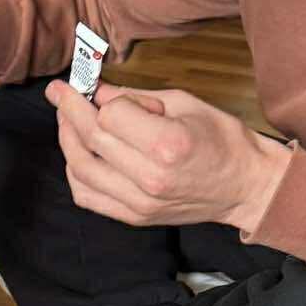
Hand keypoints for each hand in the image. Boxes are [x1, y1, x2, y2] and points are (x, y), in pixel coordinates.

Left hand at [45, 81, 289, 231]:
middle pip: (91, 141)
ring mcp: (139, 203)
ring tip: (66, 120)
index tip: (101, 89)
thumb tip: (98, 92)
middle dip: (69, 111)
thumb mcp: (185, 104)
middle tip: (59, 92)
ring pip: (80, 170)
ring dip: (67, 141)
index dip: (103, 99)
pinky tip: (78, 154)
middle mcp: (149, 178)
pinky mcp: (134, 217)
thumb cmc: (223, 140)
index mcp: (167, 145)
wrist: (246, 187)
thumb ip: (136, 98)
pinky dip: (74, 173)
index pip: (110, 116)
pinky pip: (87, 196)